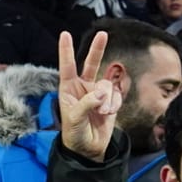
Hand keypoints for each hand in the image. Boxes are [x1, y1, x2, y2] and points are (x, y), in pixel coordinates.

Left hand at [55, 29, 120, 162]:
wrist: (89, 148)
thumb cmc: (74, 133)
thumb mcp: (75, 119)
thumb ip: (87, 103)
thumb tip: (102, 92)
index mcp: (68, 89)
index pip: (67, 66)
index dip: (66, 51)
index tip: (64, 34)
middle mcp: (83, 87)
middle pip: (91, 64)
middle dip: (97, 49)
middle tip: (102, 34)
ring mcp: (98, 92)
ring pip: (108, 84)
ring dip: (107, 99)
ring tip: (101, 113)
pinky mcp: (111, 100)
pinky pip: (117, 95)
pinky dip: (114, 104)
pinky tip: (108, 114)